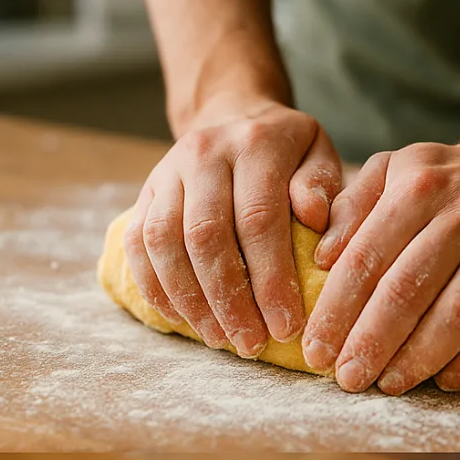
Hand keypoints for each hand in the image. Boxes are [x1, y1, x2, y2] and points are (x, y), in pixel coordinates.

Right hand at [123, 99, 342, 355]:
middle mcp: (205, 153)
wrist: (231, 115)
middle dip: (228, 300)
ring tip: (218, 339)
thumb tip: (314, 217)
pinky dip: (155, 288)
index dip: (271, 280)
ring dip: (190, 301)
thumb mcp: (318, 154)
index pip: (259, 219)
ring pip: (165, 244)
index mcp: (257, 143)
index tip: (286, 327)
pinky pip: (138, 246)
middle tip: (250, 344)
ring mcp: (168, 173)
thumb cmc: (286, 153)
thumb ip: (322, 185)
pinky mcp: (145, 193)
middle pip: (207, 236)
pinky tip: (181, 319)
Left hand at [303, 132, 459, 393]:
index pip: (366, 258)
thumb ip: (350, 209)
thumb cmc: (448, 182)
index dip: (336, 311)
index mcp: (419, 187)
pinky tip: (447, 381)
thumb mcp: (393, 172)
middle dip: (371, 342)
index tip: (315, 351)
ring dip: (420, 358)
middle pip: (409, 290)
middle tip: (348, 379)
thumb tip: (319, 258)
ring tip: (389, 385)